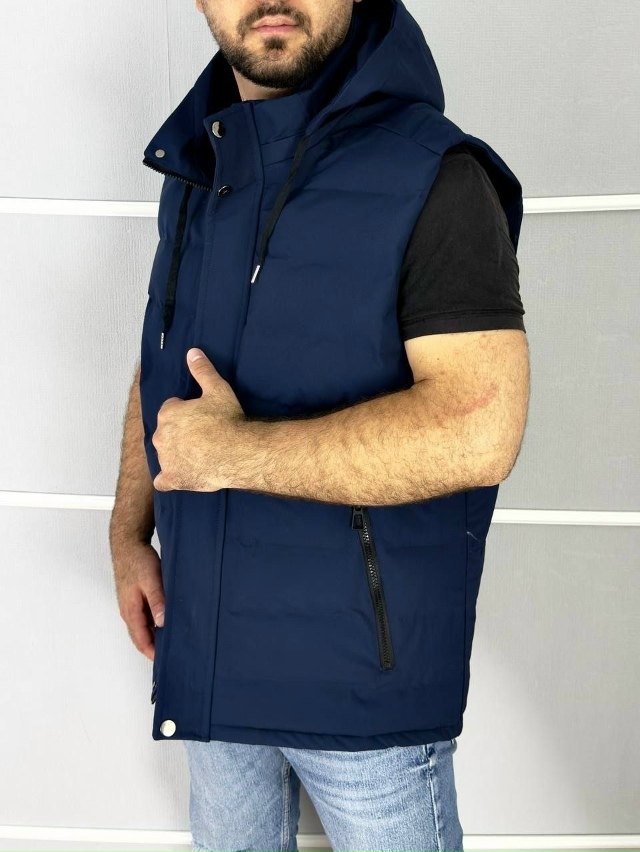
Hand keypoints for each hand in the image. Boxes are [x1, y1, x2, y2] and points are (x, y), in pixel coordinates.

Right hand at [113, 541, 164, 661]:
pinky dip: (155, 624)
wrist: (128, 544)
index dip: (153, 653)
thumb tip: (162, 623)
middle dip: (155, 648)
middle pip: (141, 638)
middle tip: (173, 654)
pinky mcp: (135, 599)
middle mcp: (129, 612)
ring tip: (173, 641)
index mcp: (130, 611)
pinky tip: (167, 621)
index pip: (141, 640)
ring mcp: (131, 606)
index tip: (166, 661)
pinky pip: (145, 617)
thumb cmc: (137, 560)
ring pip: (144, 628)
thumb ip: (157, 601)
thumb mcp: (151, 581)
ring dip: (155, 636)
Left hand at [152, 348, 245, 491]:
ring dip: (177, 454)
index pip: (171, 410)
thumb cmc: (228, 421)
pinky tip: (180, 476)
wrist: (238, 452)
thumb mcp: (217, 389)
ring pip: (166, 454)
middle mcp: (161, 436)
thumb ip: (202, 370)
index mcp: (168, 413)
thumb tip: (192, 352)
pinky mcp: (173, 478)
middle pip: (167, 432)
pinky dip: (169, 479)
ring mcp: (166, 459)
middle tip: (203, 436)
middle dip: (181, 433)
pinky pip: (163, 481)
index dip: (187, 413)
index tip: (201, 417)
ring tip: (200, 454)